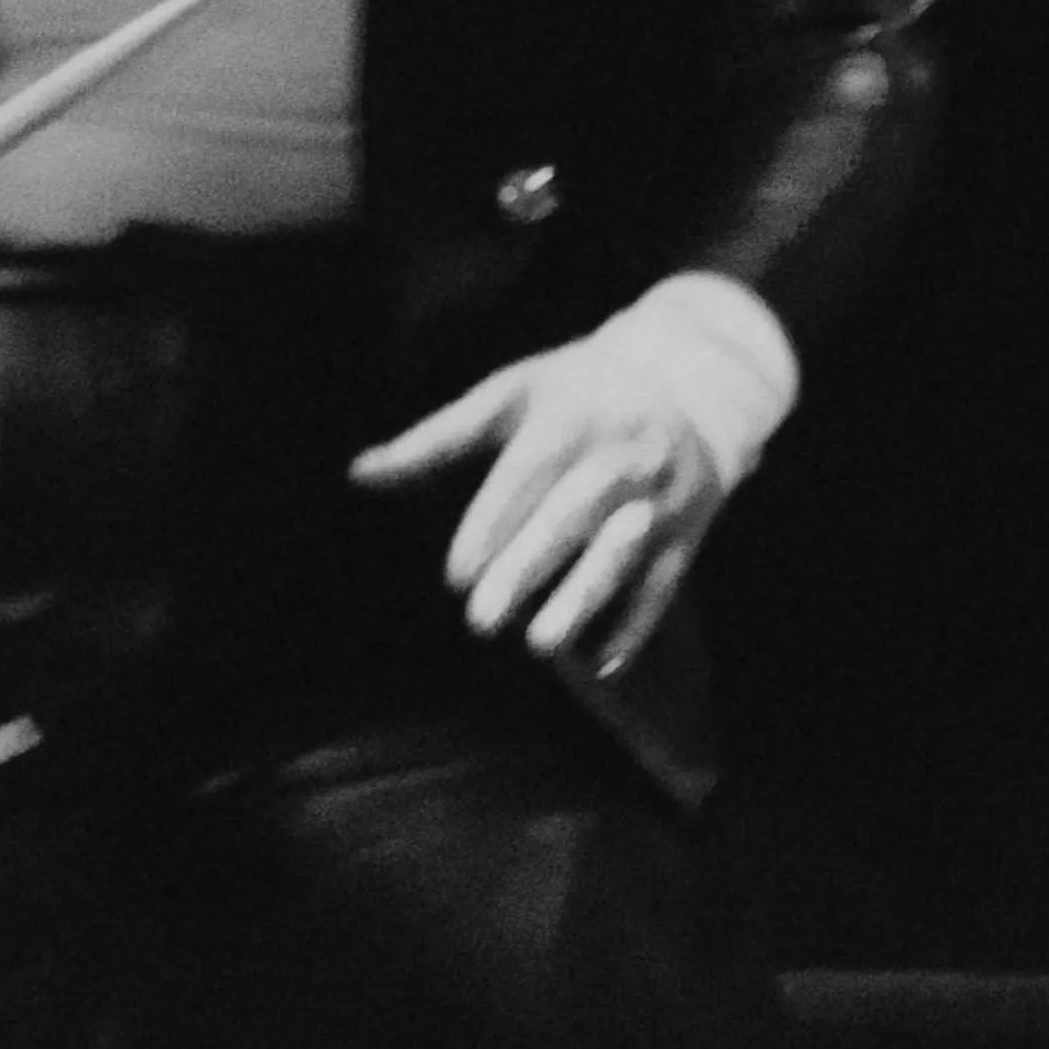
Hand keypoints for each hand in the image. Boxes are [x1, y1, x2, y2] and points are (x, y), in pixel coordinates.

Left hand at [354, 271, 794, 680]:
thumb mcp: (513, 395)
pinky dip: (637, 625)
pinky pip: (664, 582)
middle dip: (531, 565)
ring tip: (541, 644)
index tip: (457, 574)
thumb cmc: (577, 394)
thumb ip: (437, 438)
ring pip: (623, 551)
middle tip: (482, 619)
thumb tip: (358, 473)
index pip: (532, 471)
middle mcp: (621, 456)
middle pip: (576, 513)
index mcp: (573, 418)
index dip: (494, 522)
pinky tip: (601, 665)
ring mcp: (658, 496)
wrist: (691, 383)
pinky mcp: (685, 531)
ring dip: (584, 598)